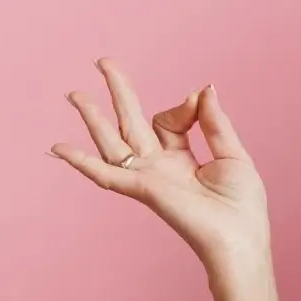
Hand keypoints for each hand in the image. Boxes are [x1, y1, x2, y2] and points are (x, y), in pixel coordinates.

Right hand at [49, 59, 271, 277]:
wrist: (239, 239)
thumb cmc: (242, 206)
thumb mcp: (232, 154)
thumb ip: (214, 122)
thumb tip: (204, 88)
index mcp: (181, 158)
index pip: (169, 120)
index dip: (184, 105)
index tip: (199, 100)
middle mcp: (160, 166)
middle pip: (132, 122)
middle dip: (118, 92)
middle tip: (103, 61)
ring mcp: (149, 177)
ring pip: (114, 141)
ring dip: (93, 118)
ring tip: (74, 94)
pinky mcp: (143, 189)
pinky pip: (106, 174)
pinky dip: (81, 162)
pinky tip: (58, 148)